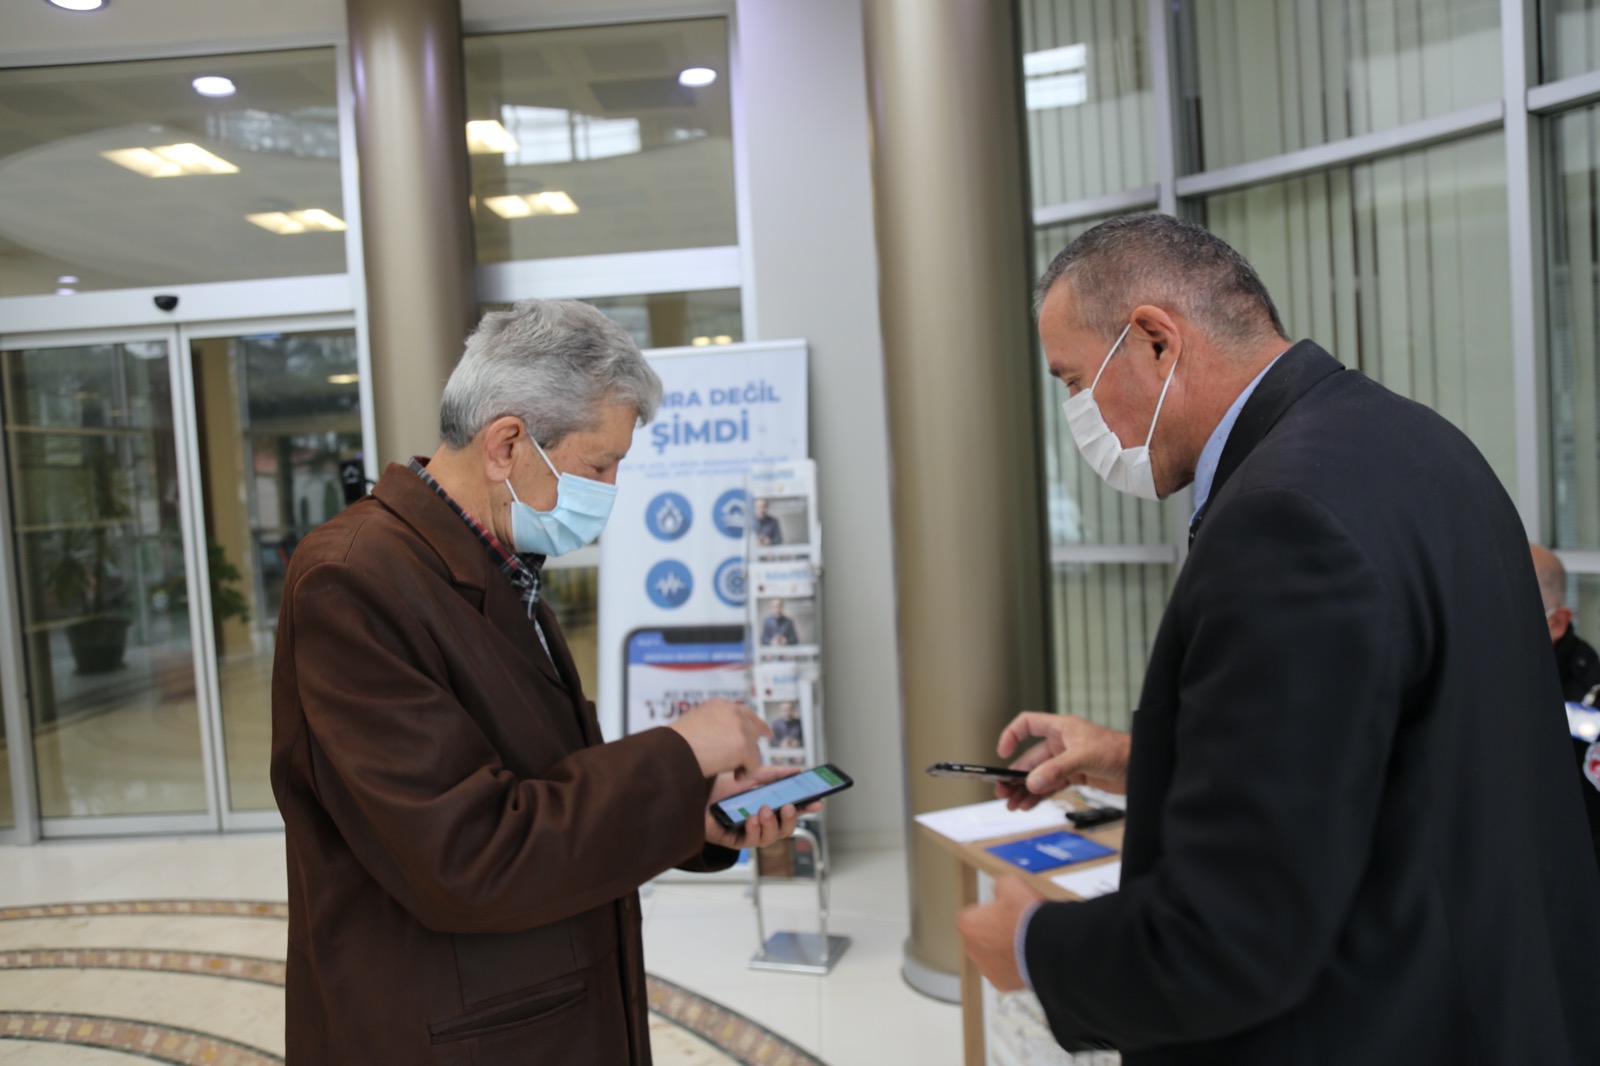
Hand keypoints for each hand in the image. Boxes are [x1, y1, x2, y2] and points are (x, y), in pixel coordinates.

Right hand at [669, 699, 769, 778]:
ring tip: (731, 773)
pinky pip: (754, 764)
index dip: (754, 724)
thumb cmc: (674, 746)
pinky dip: (745, 773)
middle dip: (755, 742)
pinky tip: (734, 777)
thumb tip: (722, 742)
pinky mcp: (744, 746)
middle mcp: (732, 712)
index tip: (765, 732)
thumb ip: (712, 727)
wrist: (671, 753)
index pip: (743, 713)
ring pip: (755, 749)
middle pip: (755, 728)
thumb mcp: (693, 726)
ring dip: (745, 762)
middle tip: (755, 755)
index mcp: (718, 706)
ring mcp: (740, 728)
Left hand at [704, 765, 822, 848]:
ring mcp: (748, 832)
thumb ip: (775, 774)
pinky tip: (751, 819)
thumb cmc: (721, 786)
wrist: (694, 790)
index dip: (806, 808)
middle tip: (788, 807)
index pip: (792, 810)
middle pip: (785, 829)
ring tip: (764, 810)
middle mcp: (760, 822)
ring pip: (770, 838)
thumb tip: (797, 770)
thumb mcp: (752, 775)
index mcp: (768, 806)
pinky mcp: (734, 840)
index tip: (817, 802)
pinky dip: (754, 830)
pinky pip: (750, 842)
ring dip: (771, 824)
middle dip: (790, 819)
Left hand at [956, 875, 1043, 991]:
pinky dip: (1015, 967)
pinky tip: (1028, 957)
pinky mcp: (1003, 983)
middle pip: (981, 938)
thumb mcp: (1011, 884)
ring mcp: (987, 969)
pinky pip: (1006, 972)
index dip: (990, 911)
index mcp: (968, 924)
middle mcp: (972, 950)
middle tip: (1016, 926)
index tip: (1003, 910)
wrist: (1047, 947)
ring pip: (993, 957)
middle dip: (995, 933)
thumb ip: (999, 886)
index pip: (972, 915)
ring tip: (1025, 942)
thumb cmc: (1026, 918)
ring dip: (1004, 951)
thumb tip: (1000, 889)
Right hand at [994, 712, 1129, 809]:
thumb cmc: (1119, 750)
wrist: (1141, 766)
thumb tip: (1032, 783)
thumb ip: (1056, 770)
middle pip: (1030, 757)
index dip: (1011, 735)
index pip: (1027, 724)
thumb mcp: (1083, 756)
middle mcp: (1061, 743)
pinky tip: (1030, 804)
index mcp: (1061, 728)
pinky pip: (1051, 785)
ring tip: (1013, 804)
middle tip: (1003, 790)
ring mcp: (1067, 761)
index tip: (1002, 753)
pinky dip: (1039, 795)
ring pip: (1039, 775)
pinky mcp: (1076, 776)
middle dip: (1015, 775)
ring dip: (1025, 789)